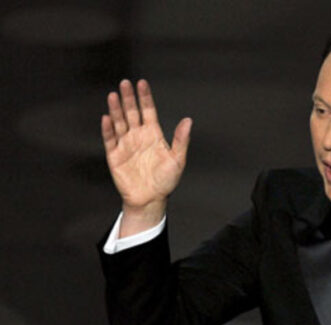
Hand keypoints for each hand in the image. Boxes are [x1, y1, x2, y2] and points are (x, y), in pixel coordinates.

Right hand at [101, 79, 191, 233]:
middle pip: (132, 113)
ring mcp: (126, 144)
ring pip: (119, 122)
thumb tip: (188, 120)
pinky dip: (108, 129)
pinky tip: (107, 118)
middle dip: (129, 98)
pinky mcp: (115, 156)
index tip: (142, 83)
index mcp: (153, 134)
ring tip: (113, 95)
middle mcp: (138, 136)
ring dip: (116, 109)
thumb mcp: (178, 159)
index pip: (148, 111)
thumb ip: (181, 140)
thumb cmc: (166, 181)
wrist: (151, 199)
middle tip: (125, 83)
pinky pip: (110, 139)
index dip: (145, 97)